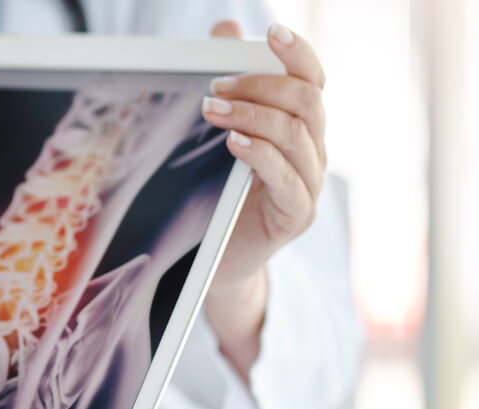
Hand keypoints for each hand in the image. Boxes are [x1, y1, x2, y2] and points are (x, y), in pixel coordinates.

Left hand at [199, 20, 327, 379]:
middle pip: (306, 102)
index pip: (312, 80)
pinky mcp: (296, 216)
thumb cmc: (222, 196)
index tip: (271, 33)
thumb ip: (230, 84)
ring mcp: (309, 185)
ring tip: (211, 110)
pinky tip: (233, 144)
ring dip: (253, 116)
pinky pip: (287, 178)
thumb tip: (227, 29)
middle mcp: (314, 152)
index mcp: (302, 128)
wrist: (220, 262)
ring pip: (297, 135)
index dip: (298, 54)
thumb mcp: (223, 136)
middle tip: (214, 87)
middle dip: (260, 86)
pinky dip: (261, 154)